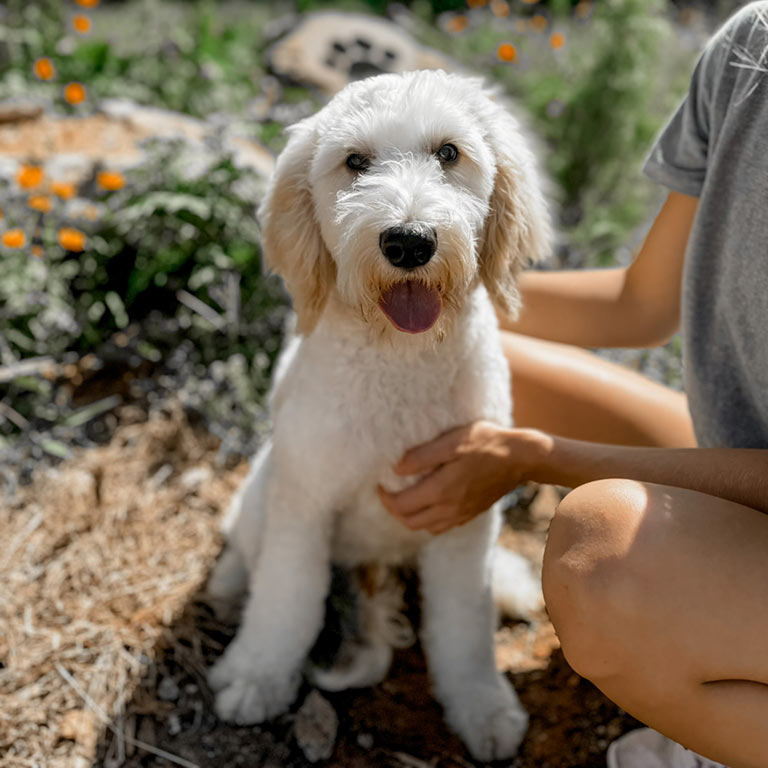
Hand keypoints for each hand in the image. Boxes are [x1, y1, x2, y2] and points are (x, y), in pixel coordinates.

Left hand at [378, 421, 541, 534]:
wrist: (522, 458)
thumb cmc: (487, 443)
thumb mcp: (452, 441)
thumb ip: (422, 456)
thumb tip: (396, 469)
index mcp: (441, 490)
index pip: (400, 505)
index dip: (384, 496)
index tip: (379, 482)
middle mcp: (449, 508)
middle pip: (409, 522)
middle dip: (393, 509)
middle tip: (388, 491)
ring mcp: (461, 514)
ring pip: (425, 527)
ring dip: (409, 516)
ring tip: (405, 496)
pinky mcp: (471, 514)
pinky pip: (441, 526)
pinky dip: (428, 519)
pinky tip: (429, 502)